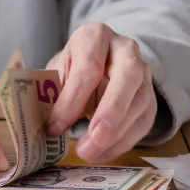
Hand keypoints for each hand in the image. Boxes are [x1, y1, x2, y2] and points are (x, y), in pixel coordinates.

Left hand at [46, 23, 157, 161]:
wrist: (100, 60)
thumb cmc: (72, 67)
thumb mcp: (57, 70)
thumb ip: (50, 90)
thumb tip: (38, 121)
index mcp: (95, 37)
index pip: (88, 68)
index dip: (72, 101)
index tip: (55, 127)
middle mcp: (125, 49)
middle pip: (127, 77)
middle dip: (109, 112)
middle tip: (90, 142)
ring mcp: (144, 72)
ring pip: (139, 103)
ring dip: (115, 134)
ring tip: (88, 153)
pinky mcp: (151, 96)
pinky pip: (144, 121)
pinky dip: (124, 142)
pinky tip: (103, 153)